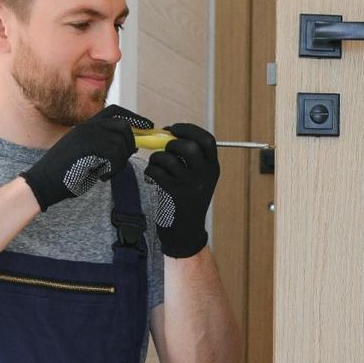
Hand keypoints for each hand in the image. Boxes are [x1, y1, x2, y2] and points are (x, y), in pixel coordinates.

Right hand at [19, 104, 154, 210]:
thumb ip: (104, 146)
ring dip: (119, 162)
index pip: (115, 111)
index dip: (134, 118)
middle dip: (130, 145)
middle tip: (120, 162)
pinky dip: (112, 170)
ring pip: (121, 143)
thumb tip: (131, 146)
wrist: (43, 182)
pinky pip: (115, 156)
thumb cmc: (65, 173)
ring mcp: (88, 134)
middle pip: (124, 127)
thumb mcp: (86, 154)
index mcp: (87, 125)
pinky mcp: (89, 146)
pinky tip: (100, 176)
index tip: (148, 126)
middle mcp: (88, 126)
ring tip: (104, 172)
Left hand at [142, 122, 218, 257]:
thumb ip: (189, 159)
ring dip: (157, 158)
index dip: (189, 129)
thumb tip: (167, 135)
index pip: (207, 140)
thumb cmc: (187, 202)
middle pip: (189, 146)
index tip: (174, 129)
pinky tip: (152, 177)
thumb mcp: (198, 180)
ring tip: (156, 165)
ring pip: (168, 158)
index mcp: (213, 168)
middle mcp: (205, 176)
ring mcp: (190, 185)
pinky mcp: (174, 194)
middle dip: (171, 143)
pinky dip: (150, 171)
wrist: (186, 233)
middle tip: (165, 149)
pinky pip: (156, 172)